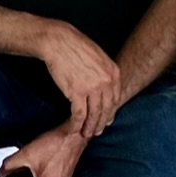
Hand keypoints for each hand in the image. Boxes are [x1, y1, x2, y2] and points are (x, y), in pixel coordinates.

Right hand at [35, 21, 121, 137]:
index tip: (106, 120)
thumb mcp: (99, 57)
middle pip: (107, 109)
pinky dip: (77, 124)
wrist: (60, 42)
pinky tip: (74, 129)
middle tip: (97, 131)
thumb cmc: (77, 47)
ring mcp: (92, 88)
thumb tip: (106, 88)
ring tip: (86, 134)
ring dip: (90, 127)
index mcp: (113, 72)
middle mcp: (106, 81)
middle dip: (102, 123)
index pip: (115, 99)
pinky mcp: (76, 93)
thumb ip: (105, 73)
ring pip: (94, 114)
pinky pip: (79, 114)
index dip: (110, 112)